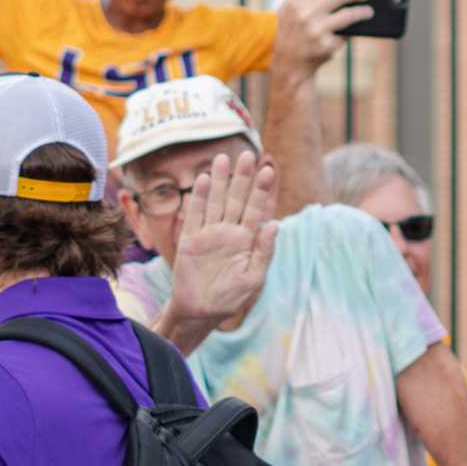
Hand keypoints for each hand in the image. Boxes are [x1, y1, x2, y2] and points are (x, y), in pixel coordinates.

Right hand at [169, 153, 278, 328]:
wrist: (200, 310)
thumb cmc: (230, 298)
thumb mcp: (253, 278)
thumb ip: (264, 252)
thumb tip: (276, 225)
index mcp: (247, 241)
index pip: (257, 210)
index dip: (261, 191)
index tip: (268, 170)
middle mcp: (229, 232)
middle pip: (237, 199)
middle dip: (242, 178)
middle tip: (247, 155)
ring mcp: (209, 233)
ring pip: (216, 201)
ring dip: (221, 181)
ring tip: (223, 157)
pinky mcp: (190, 239)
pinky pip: (196, 214)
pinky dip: (200, 197)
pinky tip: (206, 180)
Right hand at [274, 0, 373, 75]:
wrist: (288, 64)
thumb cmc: (293, 33)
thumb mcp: (291, 12)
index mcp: (294, 0)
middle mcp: (304, 13)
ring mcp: (316, 30)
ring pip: (349, 14)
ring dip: (363, 12)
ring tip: (368, 11)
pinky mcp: (327, 46)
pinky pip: (344, 35)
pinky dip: (348, 33)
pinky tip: (350, 33)